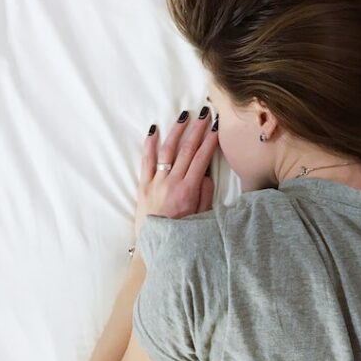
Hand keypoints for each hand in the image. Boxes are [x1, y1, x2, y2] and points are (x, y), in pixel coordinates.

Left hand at [134, 107, 218, 238]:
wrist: (155, 247)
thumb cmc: (182, 234)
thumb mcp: (201, 217)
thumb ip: (205, 194)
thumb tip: (207, 174)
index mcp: (188, 190)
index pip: (202, 158)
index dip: (210, 140)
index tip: (216, 126)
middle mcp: (172, 182)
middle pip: (187, 150)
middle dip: (197, 129)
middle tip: (204, 113)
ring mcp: (156, 182)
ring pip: (167, 151)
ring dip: (176, 131)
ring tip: (184, 116)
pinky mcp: (143, 186)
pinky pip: (146, 161)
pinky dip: (149, 144)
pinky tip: (154, 130)